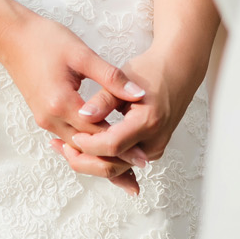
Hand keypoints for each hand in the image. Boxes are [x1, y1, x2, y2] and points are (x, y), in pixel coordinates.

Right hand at [0, 10, 148, 195]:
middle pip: (86, 149)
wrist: (11, 37)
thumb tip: (139, 95)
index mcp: (61, 103)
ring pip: (77, 147)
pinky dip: (86, 146)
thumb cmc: (46, 39)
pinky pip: (68, 138)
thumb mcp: (81, 54)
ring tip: (126, 166)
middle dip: (113, 158)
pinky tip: (101, 148)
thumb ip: (111, 77)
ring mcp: (45, 119)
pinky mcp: (43, 116)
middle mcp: (51, 118)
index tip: (144, 156)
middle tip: (141, 167)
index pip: (97, 134)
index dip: (122, 145)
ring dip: (99, 156)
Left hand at [62, 46, 202, 174]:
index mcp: (148, 121)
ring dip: (92, 161)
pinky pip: (124, 161)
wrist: (178, 70)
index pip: (112, 145)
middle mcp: (155, 141)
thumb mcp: (124, 79)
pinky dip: (104, 157)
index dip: (88, 143)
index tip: (70, 134)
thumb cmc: (151, 70)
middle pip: (114, 165)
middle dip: (85, 160)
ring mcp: (155, 149)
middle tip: (61, 148)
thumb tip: (82, 115)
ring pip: (117, 167)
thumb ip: (103, 101)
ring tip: (66, 149)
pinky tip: (84, 150)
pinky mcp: (151, 150)